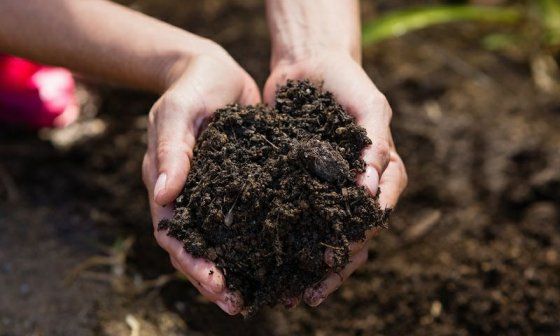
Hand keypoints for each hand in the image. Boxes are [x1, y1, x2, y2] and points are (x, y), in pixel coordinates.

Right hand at [142, 43, 259, 314]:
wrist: (216, 71)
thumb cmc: (192, 86)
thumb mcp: (178, 111)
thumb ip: (171, 150)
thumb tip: (163, 195)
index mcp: (167, 184)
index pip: (172, 233)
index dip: (191, 261)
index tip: (214, 282)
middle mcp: (190, 195)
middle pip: (197, 247)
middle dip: (214, 278)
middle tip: (239, 304)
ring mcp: (215, 193)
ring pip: (222, 240)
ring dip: (238, 267)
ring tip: (260, 294)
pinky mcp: (241, 184)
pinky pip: (247, 218)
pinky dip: (258, 240)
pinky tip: (281, 256)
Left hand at [264, 51, 406, 306]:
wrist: (309, 64)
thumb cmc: (347, 82)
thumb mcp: (371, 105)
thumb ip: (377, 142)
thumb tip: (373, 188)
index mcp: (383, 173)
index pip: (375, 217)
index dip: (358, 243)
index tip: (339, 261)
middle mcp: (357, 187)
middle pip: (351, 237)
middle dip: (331, 268)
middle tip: (306, 294)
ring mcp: (328, 188)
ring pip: (324, 235)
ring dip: (310, 266)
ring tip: (290, 292)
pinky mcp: (299, 183)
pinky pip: (297, 215)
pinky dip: (288, 239)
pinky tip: (269, 260)